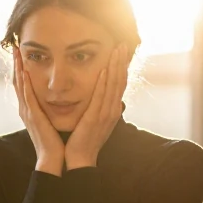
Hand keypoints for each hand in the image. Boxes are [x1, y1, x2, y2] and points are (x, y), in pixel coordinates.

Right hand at [13, 47, 64, 175]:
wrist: (52, 158)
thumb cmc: (55, 140)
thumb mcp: (51, 119)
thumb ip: (51, 108)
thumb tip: (58, 97)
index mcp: (30, 108)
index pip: (23, 83)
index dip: (20, 67)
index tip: (21, 52)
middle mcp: (25, 108)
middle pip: (17, 80)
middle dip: (16, 63)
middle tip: (14, 46)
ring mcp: (27, 112)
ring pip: (19, 85)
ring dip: (17, 67)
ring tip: (16, 52)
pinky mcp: (32, 116)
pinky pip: (27, 96)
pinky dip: (24, 83)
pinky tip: (23, 71)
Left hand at [66, 45, 128, 169]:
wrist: (80, 159)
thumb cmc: (85, 140)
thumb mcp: (97, 121)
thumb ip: (101, 107)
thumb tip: (108, 97)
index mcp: (112, 110)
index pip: (120, 84)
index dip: (122, 67)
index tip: (122, 52)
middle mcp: (112, 110)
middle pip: (120, 81)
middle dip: (122, 62)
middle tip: (122, 44)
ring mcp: (106, 114)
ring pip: (113, 86)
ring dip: (116, 66)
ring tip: (117, 50)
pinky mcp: (95, 118)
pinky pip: (101, 97)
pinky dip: (104, 82)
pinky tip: (105, 70)